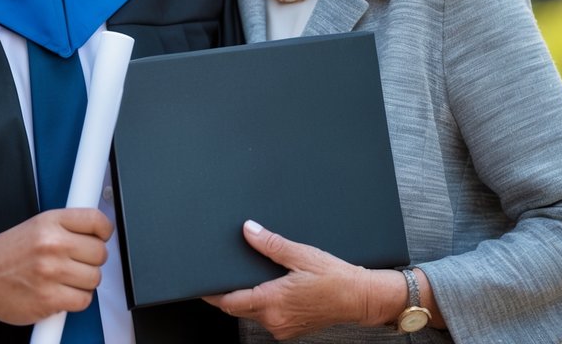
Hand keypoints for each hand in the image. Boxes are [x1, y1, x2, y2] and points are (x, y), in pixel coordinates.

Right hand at [0, 208, 113, 325]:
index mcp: (49, 222)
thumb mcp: (34, 226)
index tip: (102, 236)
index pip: (96, 221)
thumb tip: (97, 231)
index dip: (104, 231)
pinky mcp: (49, 298)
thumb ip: (65, 227)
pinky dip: (76, 299)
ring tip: (64, 277)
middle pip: (100, 253)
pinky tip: (61, 292)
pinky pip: (83, 300)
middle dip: (91, 260)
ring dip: (84, 281)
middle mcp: (51, 244)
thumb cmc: (4, 255)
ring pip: (94, 278)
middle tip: (76, 261)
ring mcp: (51, 272)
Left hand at [204, 220, 383, 339]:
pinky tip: (269, 290)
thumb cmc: (336, 278)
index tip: (201, 285)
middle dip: (227, 295)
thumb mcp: (301, 254)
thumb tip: (249, 230)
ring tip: (248, 279)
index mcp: (273, 301)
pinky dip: (262, 305)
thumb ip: (271, 243)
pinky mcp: (291, 330)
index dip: (213, 294)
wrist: (360, 297)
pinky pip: (267, 318)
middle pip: (238, 309)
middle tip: (221, 276)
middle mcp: (275, 319)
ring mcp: (283, 328)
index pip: (230, 302)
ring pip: (252, 314)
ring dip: (246, 300)